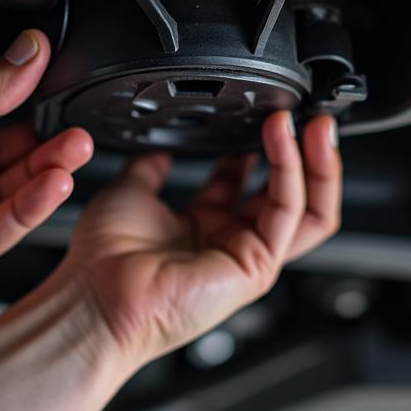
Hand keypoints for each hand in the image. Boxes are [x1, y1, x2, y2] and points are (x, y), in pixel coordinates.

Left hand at [52, 112, 341, 366]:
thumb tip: (163, 143)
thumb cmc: (103, 262)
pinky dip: (291, 171)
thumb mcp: (130, 191)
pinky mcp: (255, 267)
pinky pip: (287, 212)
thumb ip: (152, 164)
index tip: (266, 113)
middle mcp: (231, 241)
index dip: (264, 146)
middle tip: (306, 116)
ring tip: (312, 125)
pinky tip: (282, 139)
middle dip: (308, 154)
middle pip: (293, 195)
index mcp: (204, 225)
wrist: (95, 297)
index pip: (253, 179)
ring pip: (308, 208)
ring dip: (316, 162)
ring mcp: (247, 256)